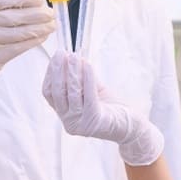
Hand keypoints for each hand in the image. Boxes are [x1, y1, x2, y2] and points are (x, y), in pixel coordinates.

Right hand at [42, 51, 163, 165]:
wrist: (131, 126)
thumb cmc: (111, 108)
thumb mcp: (93, 91)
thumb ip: (82, 78)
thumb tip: (74, 57)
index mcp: (65, 114)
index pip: (48, 93)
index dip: (50, 74)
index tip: (56, 57)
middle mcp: (69, 122)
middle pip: (57, 93)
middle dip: (58, 71)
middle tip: (61, 53)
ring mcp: (80, 124)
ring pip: (72, 93)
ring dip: (72, 72)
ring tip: (74, 56)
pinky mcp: (94, 121)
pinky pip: (88, 96)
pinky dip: (87, 79)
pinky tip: (87, 65)